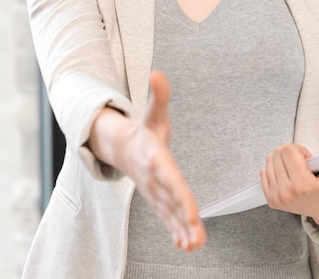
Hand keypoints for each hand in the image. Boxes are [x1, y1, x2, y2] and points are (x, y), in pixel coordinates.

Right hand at [89, 71, 205, 250]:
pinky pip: (166, 217)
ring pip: (169, 214)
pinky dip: (176, 231)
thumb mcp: (154, 112)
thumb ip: (159, 95)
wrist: (121, 148)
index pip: (170, 178)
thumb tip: (158, 73)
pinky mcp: (157, 199)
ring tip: (194, 246)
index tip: (192, 213)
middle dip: (183, 220)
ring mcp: (154, 192)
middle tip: (197, 239)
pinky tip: (187, 245)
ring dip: (181, 231)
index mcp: (155, 157)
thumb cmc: (144, 131)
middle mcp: (154, 178)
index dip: (181, 196)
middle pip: (171, 201)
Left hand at [260, 143, 318, 229]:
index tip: (309, 159)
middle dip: (290, 153)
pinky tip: (288, 175)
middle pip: (277, 153)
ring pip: (269, 160)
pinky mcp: (270, 200)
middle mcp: (287, 193)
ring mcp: (277, 198)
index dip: (300, 150)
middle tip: (303, 164)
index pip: (288, 150)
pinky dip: (274, 169)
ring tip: (296, 169)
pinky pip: (263, 171)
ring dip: (282, 160)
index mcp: (303, 186)